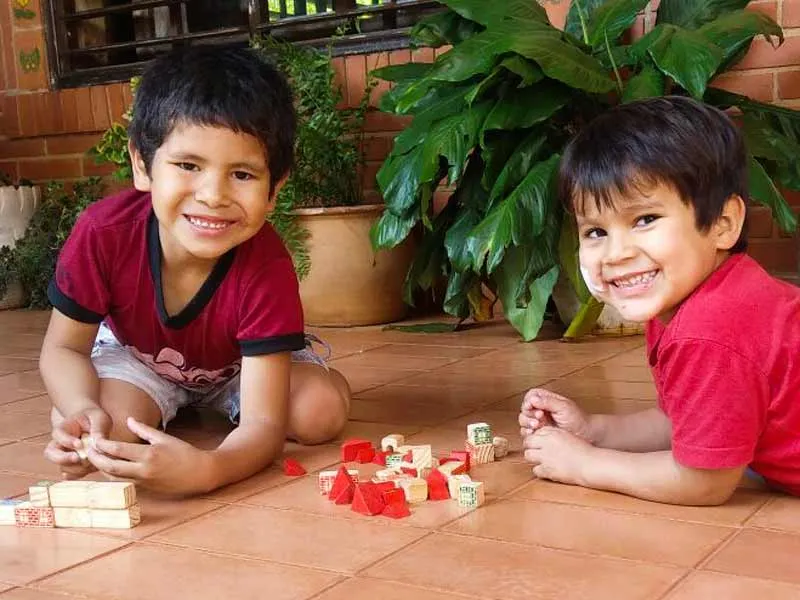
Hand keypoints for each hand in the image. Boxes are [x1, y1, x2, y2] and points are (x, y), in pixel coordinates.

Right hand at [44, 407, 111, 478]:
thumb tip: (98, 443)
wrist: (94, 425)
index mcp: (64, 428)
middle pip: (50, 454)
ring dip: (77, 467)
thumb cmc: (95, 418)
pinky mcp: (73, 466)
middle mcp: (60, 444)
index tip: (79, 444)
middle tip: (78, 458)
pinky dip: (82, 474)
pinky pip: (72, 475)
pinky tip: (92, 467)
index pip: (58, 434)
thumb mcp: (99, 417)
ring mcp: (65, 456)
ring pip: (62, 467)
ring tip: (93, 461)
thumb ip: (98, 428)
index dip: (66, 440)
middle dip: (63, 458)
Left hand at [87, 417, 212, 495]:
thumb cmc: (184, 453)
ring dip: (103, 469)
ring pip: (115, 478)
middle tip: (87, 452)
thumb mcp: (164, 438)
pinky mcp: (146, 489)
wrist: (200, 473)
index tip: (94, 439)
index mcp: (148, 454)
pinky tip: (109, 469)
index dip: (103, 445)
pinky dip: (114, 476)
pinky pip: (124, 482)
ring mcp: (144, 481)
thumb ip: (144, 429)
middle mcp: (144, 470)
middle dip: (96, 460)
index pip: (118, 450)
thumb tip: (128, 420)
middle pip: (111, 467)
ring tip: (95, 459)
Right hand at [519, 388, 592, 440]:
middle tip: (539, 417)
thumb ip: (548, 401)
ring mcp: (540, 421)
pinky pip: (527, 432)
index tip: (533, 407)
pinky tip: (535, 433)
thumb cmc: (578, 419)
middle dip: (529, 414)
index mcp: (546, 399)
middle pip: (525, 409)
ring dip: (527, 423)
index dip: (529, 401)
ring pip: (524, 420)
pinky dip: (528, 432)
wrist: (586, 435)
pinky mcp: (539, 433)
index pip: (530, 396)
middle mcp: (541, 409)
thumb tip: (533, 398)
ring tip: (538, 425)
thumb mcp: (564, 407)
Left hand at [523, 426, 593, 485]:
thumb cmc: (583, 450)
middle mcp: (546, 443)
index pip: (535, 432)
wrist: (590, 464)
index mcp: (552, 432)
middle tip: (537, 452)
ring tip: (542, 461)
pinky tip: (547, 470)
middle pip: (527, 442)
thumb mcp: (567, 436)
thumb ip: (554, 435)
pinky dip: (540, 471)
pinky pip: (535, 470)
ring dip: (534, 458)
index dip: (536, 439)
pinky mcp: (547, 470)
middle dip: (531, 447)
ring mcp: (545, 456)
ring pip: (528, 455)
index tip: (540, 443)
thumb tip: (541, 438)